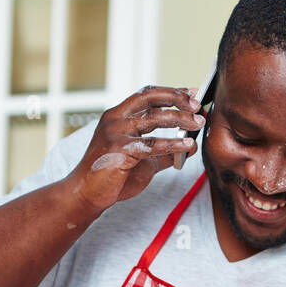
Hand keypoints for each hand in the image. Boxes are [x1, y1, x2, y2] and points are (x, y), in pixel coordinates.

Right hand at [65, 85, 204, 213]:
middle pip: (150, 98)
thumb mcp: (143, 161)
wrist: (87, 194)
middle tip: (197, 104)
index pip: (146, 95)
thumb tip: (190, 147)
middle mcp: (115, 118)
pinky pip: (152, 144)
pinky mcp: (119, 149)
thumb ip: (164, 153)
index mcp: (118, 116)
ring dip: (180, 118)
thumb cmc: (111, 177)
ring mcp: (115, 132)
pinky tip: (187, 145)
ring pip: (154, 118)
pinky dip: (173, 143)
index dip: (170, 92)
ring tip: (198, 122)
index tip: (191, 93)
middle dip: (177, 98)